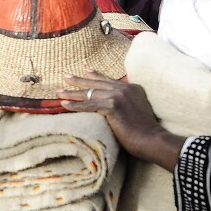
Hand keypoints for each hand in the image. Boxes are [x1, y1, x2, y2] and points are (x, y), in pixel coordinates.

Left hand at [59, 71, 184, 170]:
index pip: (109, 80)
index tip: (85, 71)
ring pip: (90, 93)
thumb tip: (112, 105)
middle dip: (79, 80)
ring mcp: (118, 95)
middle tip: (66, 76)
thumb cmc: (145, 131)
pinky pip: (89, 105)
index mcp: (132, 87)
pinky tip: (64, 104)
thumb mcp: (137, 109)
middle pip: (96, 84)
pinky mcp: (112, 106)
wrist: (152, 139)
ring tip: (58, 92)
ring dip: (72, 93)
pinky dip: (75, 105)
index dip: (95, 76)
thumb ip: (126, 102)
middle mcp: (125, 88)